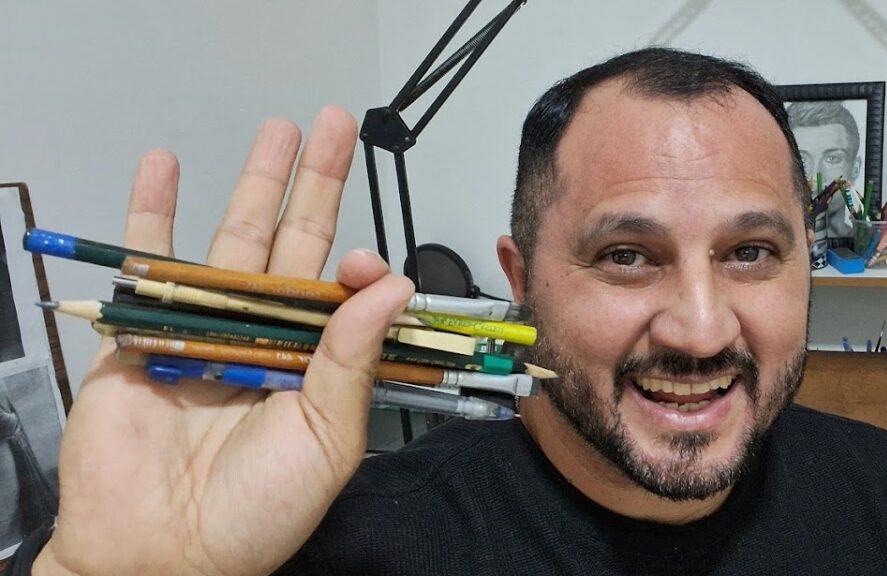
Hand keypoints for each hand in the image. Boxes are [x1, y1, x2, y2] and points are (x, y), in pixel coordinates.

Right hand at [34, 107, 414, 575]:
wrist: (162, 554)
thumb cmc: (258, 513)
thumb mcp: (326, 439)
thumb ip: (353, 361)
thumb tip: (393, 285)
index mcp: (315, 364)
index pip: (342, 295)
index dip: (358, 267)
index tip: (363, 262)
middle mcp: (265, 337)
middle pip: (294, 246)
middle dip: (315, 185)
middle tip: (334, 127)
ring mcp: (204, 329)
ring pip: (232, 241)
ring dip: (252, 185)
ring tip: (277, 131)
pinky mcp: (143, 333)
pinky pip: (148, 264)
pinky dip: (151, 214)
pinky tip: (164, 168)